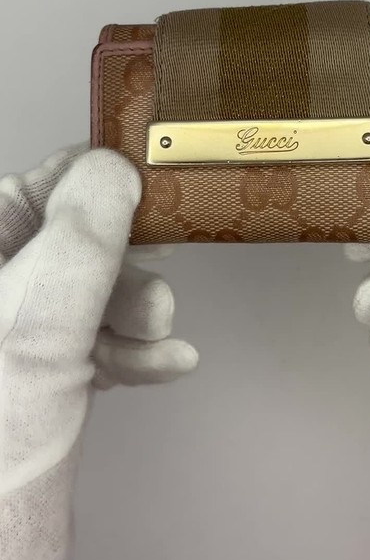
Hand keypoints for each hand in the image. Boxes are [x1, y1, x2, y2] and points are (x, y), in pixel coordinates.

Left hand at [0, 146, 197, 559]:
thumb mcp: (35, 322)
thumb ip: (79, 237)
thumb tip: (114, 172)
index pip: (31, 191)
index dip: (90, 186)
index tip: (145, 192)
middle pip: (70, 243)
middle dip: (122, 262)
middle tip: (150, 279)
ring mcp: (13, 345)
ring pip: (90, 295)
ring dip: (137, 308)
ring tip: (158, 330)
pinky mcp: (42, 386)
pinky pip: (98, 345)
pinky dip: (138, 349)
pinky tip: (165, 361)